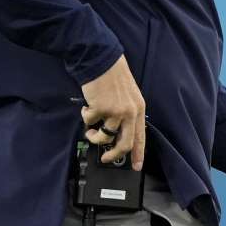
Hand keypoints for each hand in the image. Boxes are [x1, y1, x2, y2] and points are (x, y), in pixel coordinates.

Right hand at [80, 55, 145, 170]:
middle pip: (124, 144)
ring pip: (104, 137)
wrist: (100, 59)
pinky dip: (86, 117)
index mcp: (138, 108)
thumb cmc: (112, 75)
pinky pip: (89, 122)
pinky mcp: (100, 109)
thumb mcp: (127, 95)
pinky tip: (87, 107)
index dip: (139, 154)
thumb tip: (117, 133)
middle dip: (113, 154)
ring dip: (93, 135)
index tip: (137, 166)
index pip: (140, 137)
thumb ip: (126, 113)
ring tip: (90, 129)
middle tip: (106, 158)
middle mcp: (129, 112)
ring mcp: (115, 111)